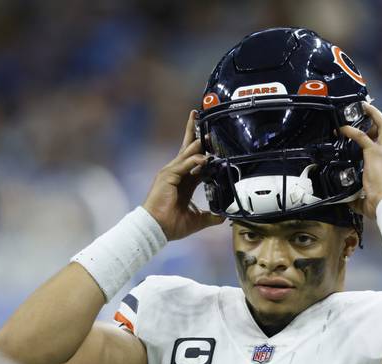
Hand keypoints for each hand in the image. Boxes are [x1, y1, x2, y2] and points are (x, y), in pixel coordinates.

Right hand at [142, 111, 224, 239]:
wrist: (157, 229)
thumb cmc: (172, 224)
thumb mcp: (198, 219)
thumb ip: (212, 216)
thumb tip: (224, 216)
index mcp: (184, 181)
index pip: (196, 161)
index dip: (205, 151)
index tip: (213, 140)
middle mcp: (177, 174)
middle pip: (188, 149)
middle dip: (195, 133)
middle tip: (201, 117)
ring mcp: (170, 173)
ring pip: (186, 153)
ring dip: (197, 142)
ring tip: (207, 132)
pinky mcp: (167, 177)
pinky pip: (183, 165)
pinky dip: (194, 160)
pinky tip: (204, 158)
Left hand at [339, 103, 381, 219]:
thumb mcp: (371, 200)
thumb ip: (360, 199)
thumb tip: (350, 202)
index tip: (375, 130)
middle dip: (381, 118)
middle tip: (369, 111)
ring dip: (373, 114)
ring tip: (362, 107)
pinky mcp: (375, 154)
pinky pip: (362, 136)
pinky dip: (351, 131)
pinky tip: (342, 129)